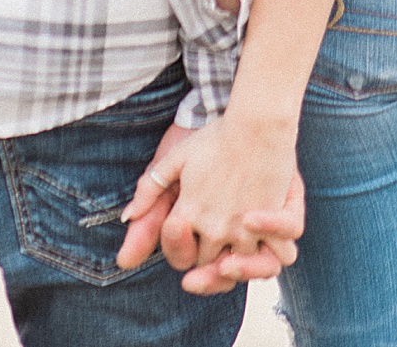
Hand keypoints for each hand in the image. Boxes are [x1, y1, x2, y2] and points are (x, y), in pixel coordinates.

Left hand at [116, 118, 302, 294]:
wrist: (256, 128)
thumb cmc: (215, 139)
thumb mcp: (175, 158)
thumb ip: (149, 188)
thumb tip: (127, 216)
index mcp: (188, 211)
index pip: (175, 248)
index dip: (177, 245)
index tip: (185, 235)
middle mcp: (213, 226)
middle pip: (203, 262)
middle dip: (202, 258)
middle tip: (207, 245)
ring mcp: (242, 230)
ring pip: (233, 267)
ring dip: (231, 262)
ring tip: (230, 248)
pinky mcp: (269, 227)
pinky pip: (265, 259)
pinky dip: (261, 258)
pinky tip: (257, 246)